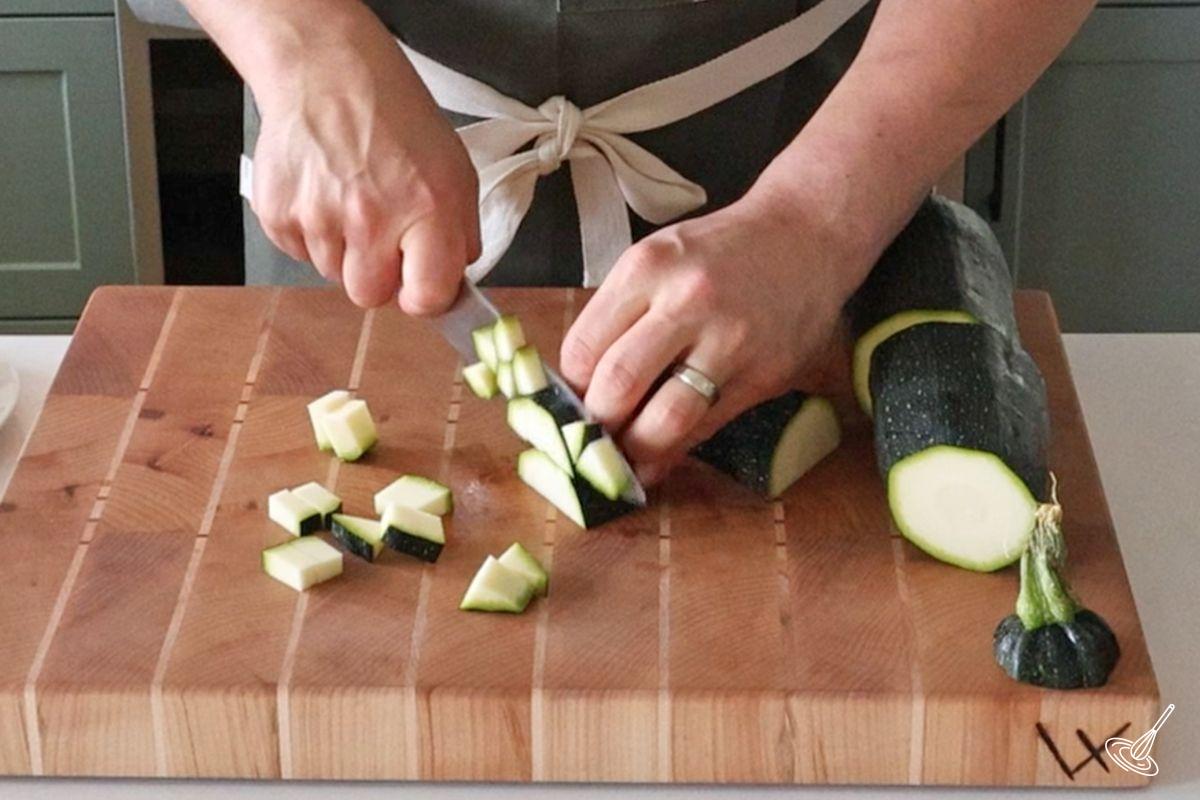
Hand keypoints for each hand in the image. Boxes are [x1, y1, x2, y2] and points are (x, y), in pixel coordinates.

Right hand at [242, 4, 478, 311]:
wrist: (328, 73)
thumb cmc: (396, 119)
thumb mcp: (455, 172)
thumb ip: (458, 235)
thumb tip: (450, 283)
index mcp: (426, 210)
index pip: (426, 298)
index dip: (424, 296)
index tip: (421, 284)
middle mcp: (371, 219)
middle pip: (370, 296)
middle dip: (378, 274)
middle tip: (382, 233)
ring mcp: (319, 218)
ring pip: (333, 274)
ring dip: (344, 249)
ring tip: (351, 198)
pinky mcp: (279, 215)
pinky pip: (300, 252)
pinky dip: (312, 231)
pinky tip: (323, 192)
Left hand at [560, 188, 863, 482]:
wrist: (805, 237)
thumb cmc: (718, 253)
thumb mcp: (658, 260)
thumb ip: (620, 316)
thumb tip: (581, 388)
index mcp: (647, 268)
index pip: (584, 348)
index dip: (570, 389)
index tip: (572, 403)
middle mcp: (687, 301)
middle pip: (618, 386)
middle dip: (598, 425)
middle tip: (593, 436)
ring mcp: (730, 340)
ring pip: (665, 418)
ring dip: (635, 450)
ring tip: (624, 457)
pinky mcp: (763, 374)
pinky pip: (706, 425)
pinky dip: (674, 451)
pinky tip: (658, 458)